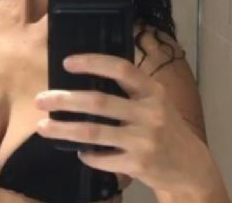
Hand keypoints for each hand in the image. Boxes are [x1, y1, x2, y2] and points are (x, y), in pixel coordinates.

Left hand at [35, 54, 228, 201]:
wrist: (189, 168)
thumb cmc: (168, 131)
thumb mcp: (158, 104)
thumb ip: (132, 93)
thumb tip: (86, 84)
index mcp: (154, 92)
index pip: (122, 69)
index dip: (93, 63)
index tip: (68, 63)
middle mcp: (151, 113)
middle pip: (99, 102)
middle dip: (65, 100)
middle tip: (41, 99)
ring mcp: (144, 140)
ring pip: (93, 132)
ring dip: (63, 129)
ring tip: (42, 126)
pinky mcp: (137, 164)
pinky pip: (100, 158)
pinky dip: (85, 154)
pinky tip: (79, 151)